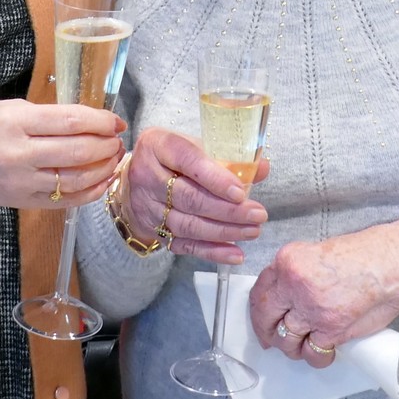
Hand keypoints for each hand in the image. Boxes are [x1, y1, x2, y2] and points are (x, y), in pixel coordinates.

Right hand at [0, 99, 124, 208]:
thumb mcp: (9, 108)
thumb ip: (47, 116)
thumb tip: (86, 122)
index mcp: (17, 122)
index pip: (71, 121)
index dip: (100, 121)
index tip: (115, 120)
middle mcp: (21, 153)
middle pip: (78, 151)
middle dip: (105, 145)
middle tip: (117, 140)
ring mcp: (22, 181)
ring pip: (75, 179)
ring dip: (102, 169)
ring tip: (113, 159)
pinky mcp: (22, 201)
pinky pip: (64, 201)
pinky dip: (89, 193)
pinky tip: (101, 182)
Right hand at [122, 128, 267, 263]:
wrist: (136, 180)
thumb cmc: (171, 157)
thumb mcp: (194, 144)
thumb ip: (227, 156)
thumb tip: (261, 167)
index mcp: (158, 146)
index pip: (188, 161)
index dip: (215, 178)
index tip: (241, 192)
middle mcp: (148, 176)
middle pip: (189, 198)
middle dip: (227, 210)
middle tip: (257, 214)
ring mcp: (149, 207)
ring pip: (188, 224)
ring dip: (224, 231)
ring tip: (252, 231)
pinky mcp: (155, 231)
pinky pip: (185, 245)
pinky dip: (212, 252)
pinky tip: (235, 253)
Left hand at [248, 215, 398, 367]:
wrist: (390, 264)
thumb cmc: (362, 257)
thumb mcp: (317, 254)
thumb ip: (296, 274)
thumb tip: (283, 299)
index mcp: (288, 261)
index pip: (260, 291)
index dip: (258, 311)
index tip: (261, 321)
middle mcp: (294, 284)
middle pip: (266, 316)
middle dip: (266, 333)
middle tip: (272, 341)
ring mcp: (311, 308)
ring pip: (286, 339)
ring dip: (293, 348)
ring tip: (304, 346)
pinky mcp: (330, 329)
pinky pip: (313, 353)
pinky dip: (317, 357)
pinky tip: (324, 352)